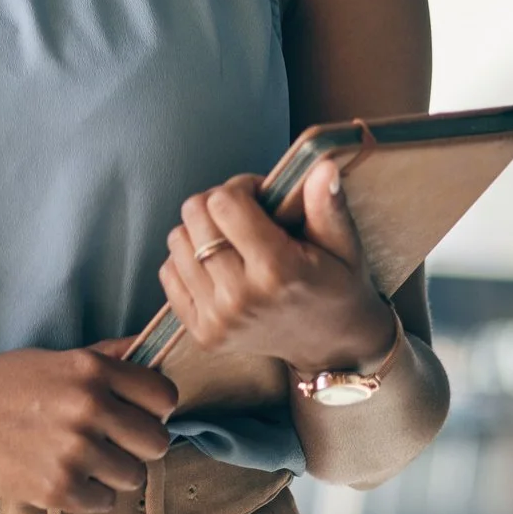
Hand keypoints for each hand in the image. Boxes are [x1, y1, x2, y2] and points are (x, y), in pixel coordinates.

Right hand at [0, 348, 176, 512]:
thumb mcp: (52, 358)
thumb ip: (104, 358)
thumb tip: (148, 348)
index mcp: (90, 370)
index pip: (165, 396)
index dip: (152, 408)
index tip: (134, 413)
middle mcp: (89, 408)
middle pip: (158, 442)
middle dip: (137, 445)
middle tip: (107, 442)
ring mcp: (74, 452)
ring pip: (134, 477)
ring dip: (112, 473)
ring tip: (78, 460)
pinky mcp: (58, 490)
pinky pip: (105, 502)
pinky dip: (87, 495)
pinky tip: (59, 475)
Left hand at [158, 162, 396, 377]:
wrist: (334, 346)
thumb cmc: (337, 287)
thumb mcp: (344, 244)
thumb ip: (327, 205)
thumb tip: (321, 167)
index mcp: (278, 271)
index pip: (224, 203)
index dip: (240, 188)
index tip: (259, 196)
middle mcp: (241, 297)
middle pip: (194, 217)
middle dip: (217, 205)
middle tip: (244, 216)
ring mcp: (217, 319)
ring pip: (176, 241)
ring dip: (200, 232)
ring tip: (232, 242)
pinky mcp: (201, 333)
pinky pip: (168, 273)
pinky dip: (186, 261)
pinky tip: (218, 265)